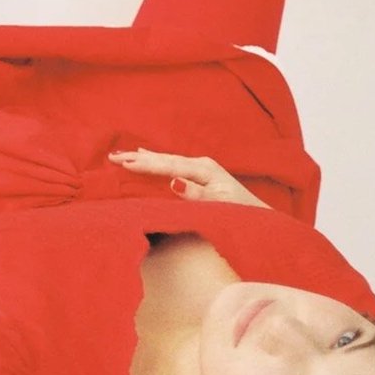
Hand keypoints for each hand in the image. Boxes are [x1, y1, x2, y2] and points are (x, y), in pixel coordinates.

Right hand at [105, 147, 267, 206]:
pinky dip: (156, 161)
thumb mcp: (219, 206)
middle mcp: (201, 165)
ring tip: (122, 154)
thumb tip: (173, 182)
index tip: (123, 162)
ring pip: (166, 160)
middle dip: (138, 158)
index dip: (145, 164)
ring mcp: (201, 168)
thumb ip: (196, 194)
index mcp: (204, 169)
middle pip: (165, 160)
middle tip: (113, 156)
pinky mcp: (200, 175)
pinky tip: (146, 155)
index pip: (168, 165)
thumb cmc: (241, 214)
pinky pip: (171, 165)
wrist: (262, 219)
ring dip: (144, 158)